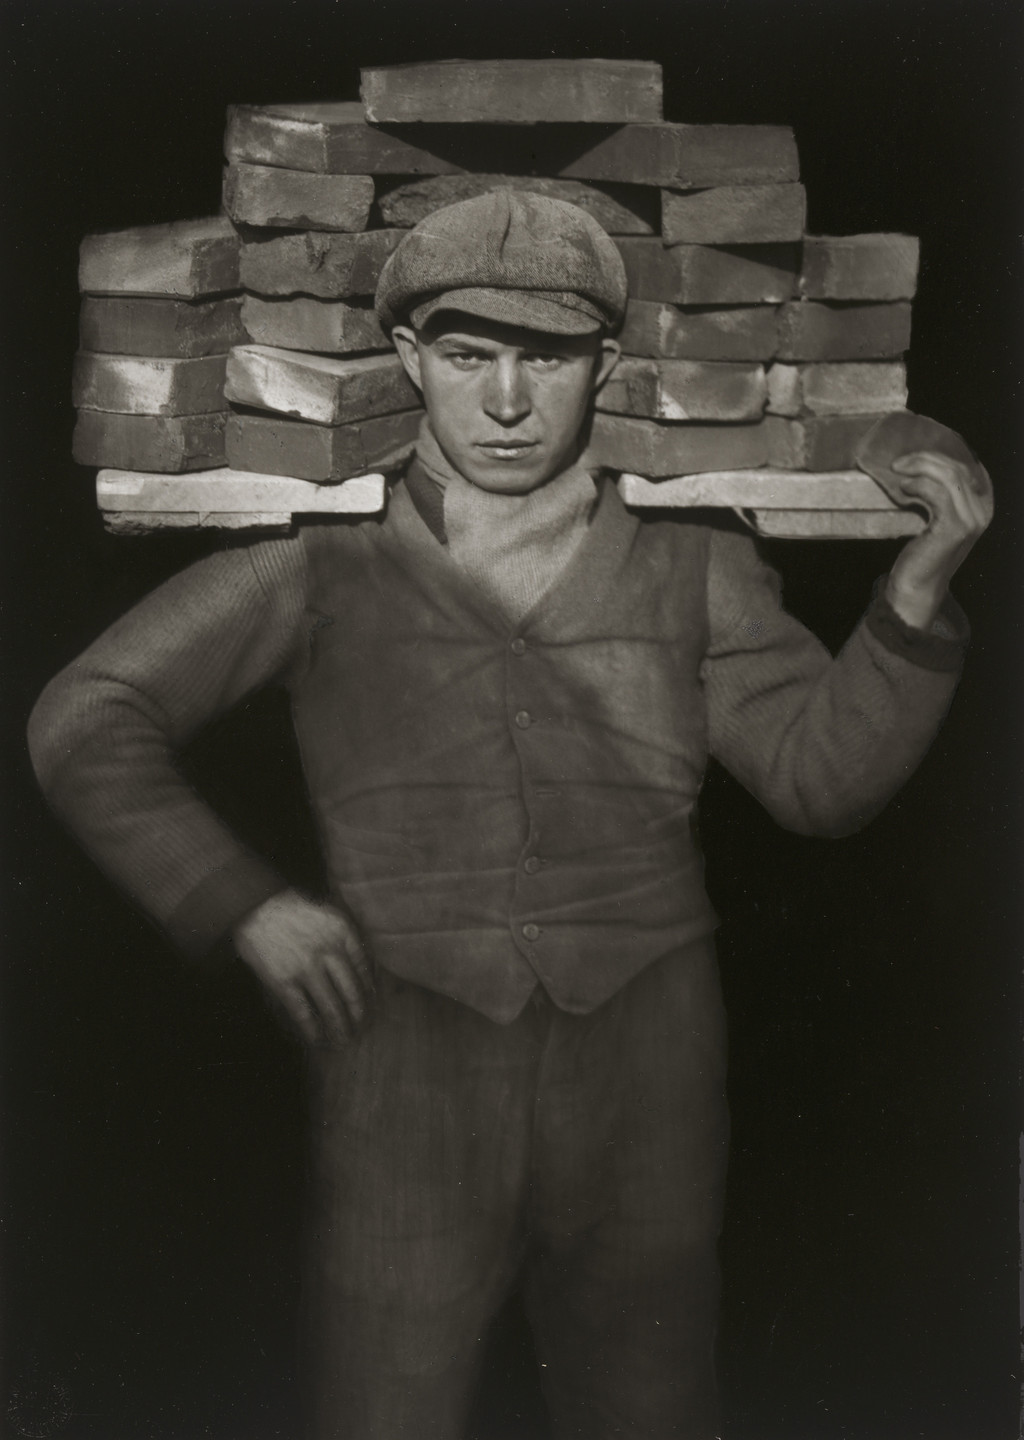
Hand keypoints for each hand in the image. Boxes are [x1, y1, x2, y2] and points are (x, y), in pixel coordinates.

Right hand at [232, 888, 373, 1045]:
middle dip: (358, 1015)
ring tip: (344, 1041)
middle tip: (362, 1028)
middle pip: (352, 992)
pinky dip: (313, 1030)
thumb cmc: (291, 908)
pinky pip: (304, 1013)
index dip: (369, 990)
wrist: (255, 905)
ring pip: (331, 1007)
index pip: (364, 969)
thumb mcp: (327, 914)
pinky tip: (318, 1041)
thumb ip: (345, 937)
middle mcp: (329, 952)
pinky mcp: (284, 982)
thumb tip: (363, 969)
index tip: (372, 1004)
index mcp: (343, 932)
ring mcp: (307, 969)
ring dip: (340, 1028)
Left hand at [884, 449, 992, 629]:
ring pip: (948, 476)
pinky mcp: (954, 528)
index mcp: (984, 504)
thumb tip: (921, 461)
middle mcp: (984, 511)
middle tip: (899, 462)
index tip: (918, 452)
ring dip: (920, 468)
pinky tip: (903, 489)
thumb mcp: (937, 516)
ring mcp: (972, 520)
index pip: (969, 465)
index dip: (944, 453)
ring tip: (897, 472)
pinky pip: (936, 493)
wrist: (916, 586)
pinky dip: (917, 486)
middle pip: (957, 467)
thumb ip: (941, 493)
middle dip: (926, 458)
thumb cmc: (922, 550)